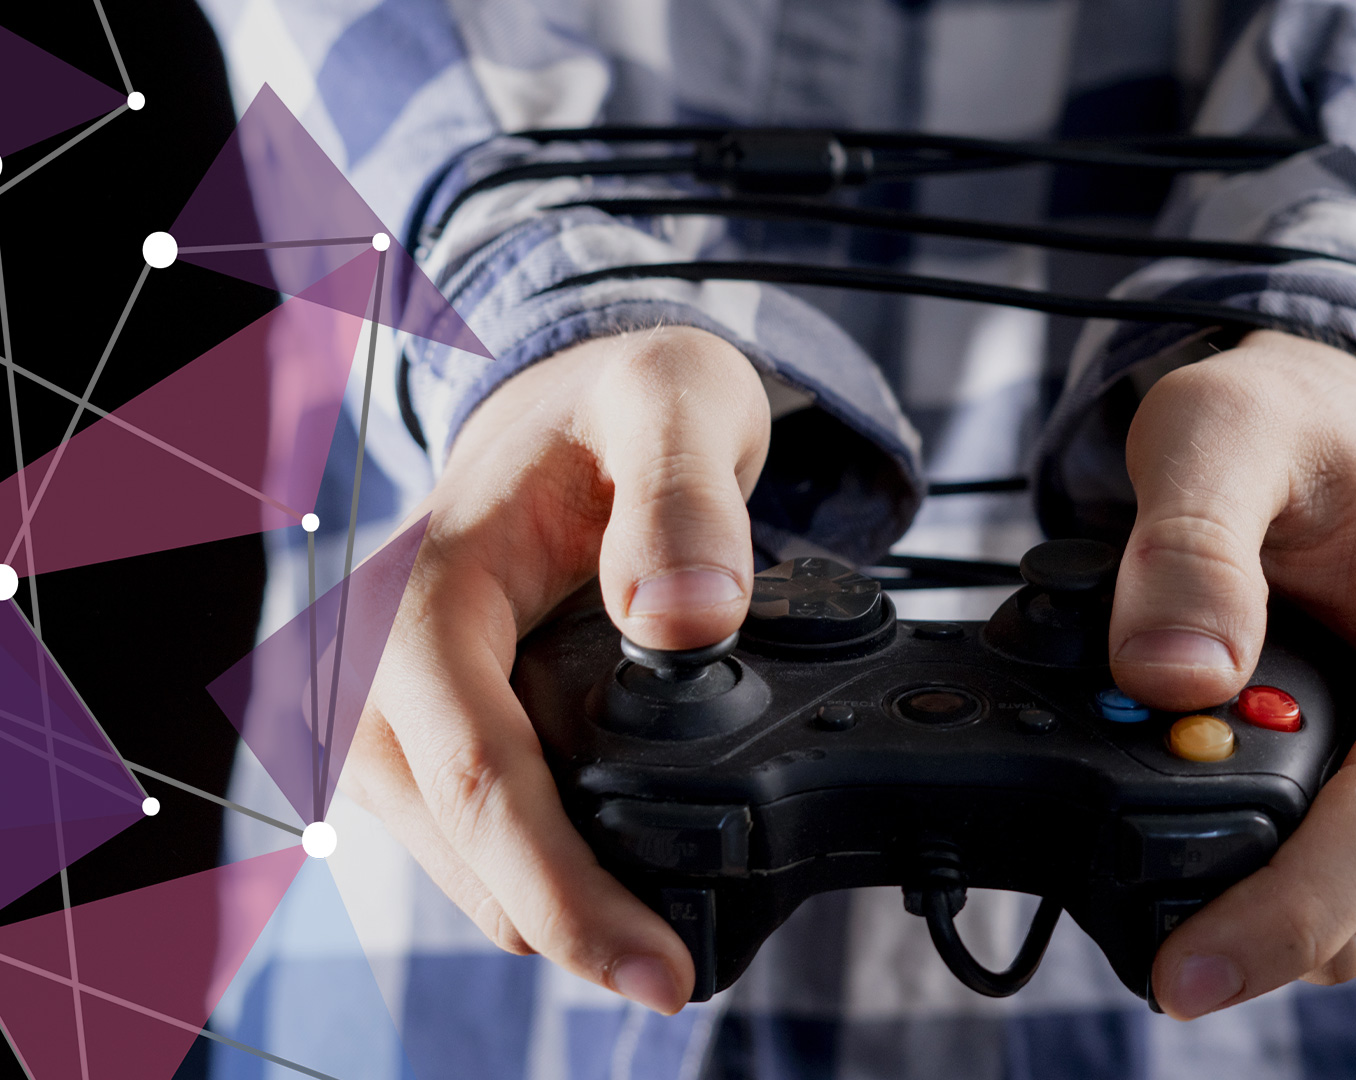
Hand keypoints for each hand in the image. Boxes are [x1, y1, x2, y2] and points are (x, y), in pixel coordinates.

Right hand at [341, 326, 768, 1013]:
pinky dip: (532, 872)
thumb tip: (687, 621)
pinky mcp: (412, 735)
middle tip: (673, 973)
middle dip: (561, 924)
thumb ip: (686, 500)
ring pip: (451, 860)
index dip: (562, 887)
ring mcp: (384, 707)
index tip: (656, 968)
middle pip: (456, 843)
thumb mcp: (674, 403)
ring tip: (650, 936)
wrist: (572, 405)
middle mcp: (375, 658)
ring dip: (543, 906)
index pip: (478, 768)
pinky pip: (460, 835)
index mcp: (428, 585)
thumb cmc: (622, 402)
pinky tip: (607, 884)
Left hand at [1112, 330, 1355, 1018]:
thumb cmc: (1291, 425)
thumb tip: (1172, 679)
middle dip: (1272, 930)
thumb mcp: (1215, 436)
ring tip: (1185, 874)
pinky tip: (1238, 859)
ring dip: (1290, 911)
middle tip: (1153, 947)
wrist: (1339, 425)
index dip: (1291, 911)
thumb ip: (1187, 546)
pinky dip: (1309, 890)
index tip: (1183, 973)